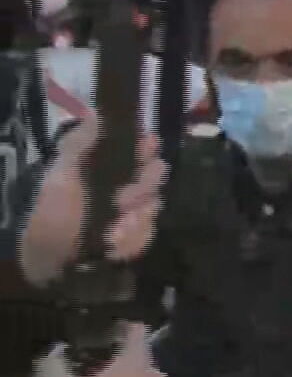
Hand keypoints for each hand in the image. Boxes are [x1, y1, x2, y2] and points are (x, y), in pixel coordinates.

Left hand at [20, 118, 167, 288]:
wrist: (50, 264)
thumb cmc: (53, 216)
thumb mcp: (60, 177)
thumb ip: (79, 146)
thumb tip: (97, 112)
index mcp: (105, 167)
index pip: (140, 147)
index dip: (147, 145)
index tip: (148, 146)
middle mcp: (125, 185)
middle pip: (157, 172)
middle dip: (143, 186)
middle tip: (123, 200)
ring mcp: (134, 212)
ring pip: (155, 204)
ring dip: (133, 218)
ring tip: (111, 232)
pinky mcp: (138, 237)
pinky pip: (149, 231)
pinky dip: (131, 239)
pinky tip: (112, 245)